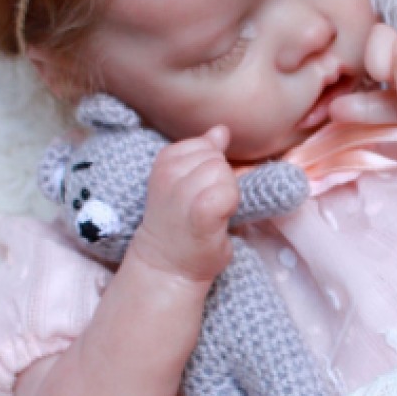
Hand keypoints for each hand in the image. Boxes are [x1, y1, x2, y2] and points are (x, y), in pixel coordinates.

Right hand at [128, 126, 239, 283]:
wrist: (167, 265)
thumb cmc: (181, 224)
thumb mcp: (187, 180)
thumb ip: (205, 153)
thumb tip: (221, 129)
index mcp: (166, 159)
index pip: (207, 145)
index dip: (211, 169)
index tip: (197, 192)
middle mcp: (170, 172)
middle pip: (218, 158)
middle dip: (220, 180)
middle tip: (205, 206)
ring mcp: (184, 191)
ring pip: (225, 173)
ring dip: (226, 194)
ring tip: (210, 214)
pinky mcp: (202, 211)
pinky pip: (230, 192)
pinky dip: (231, 205)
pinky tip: (218, 220)